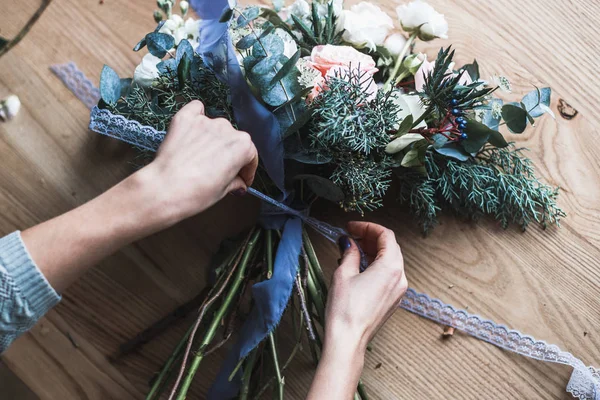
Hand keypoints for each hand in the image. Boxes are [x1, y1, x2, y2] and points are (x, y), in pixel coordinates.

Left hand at [140, 100, 257, 223]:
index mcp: (243, 146)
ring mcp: (206, 122)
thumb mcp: (223, 191)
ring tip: (200, 156)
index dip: (246, 170)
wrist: (166, 189)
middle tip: (218, 170)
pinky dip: (197, 117)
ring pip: (215, 128)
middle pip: (232, 141)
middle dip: (228, 154)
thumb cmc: (196, 193)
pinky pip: (196, 109)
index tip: (241, 178)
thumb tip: (238, 183)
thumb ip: (235, 182)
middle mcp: (227, 129)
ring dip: (212, 139)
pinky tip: (192, 130)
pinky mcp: (186, 118)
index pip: (250, 156)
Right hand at [325, 221, 407, 350]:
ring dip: (373, 251)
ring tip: (352, 250)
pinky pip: (389, 275)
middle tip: (351, 235)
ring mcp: (398, 291)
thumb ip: (349, 253)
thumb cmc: (345, 309)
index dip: (368, 227)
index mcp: (391, 267)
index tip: (351, 226)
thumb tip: (349, 242)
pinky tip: (359, 266)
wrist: (348, 340)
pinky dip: (376, 265)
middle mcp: (400, 278)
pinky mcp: (392, 300)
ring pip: (390, 261)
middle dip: (370, 238)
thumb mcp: (343, 274)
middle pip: (391, 247)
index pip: (386, 235)